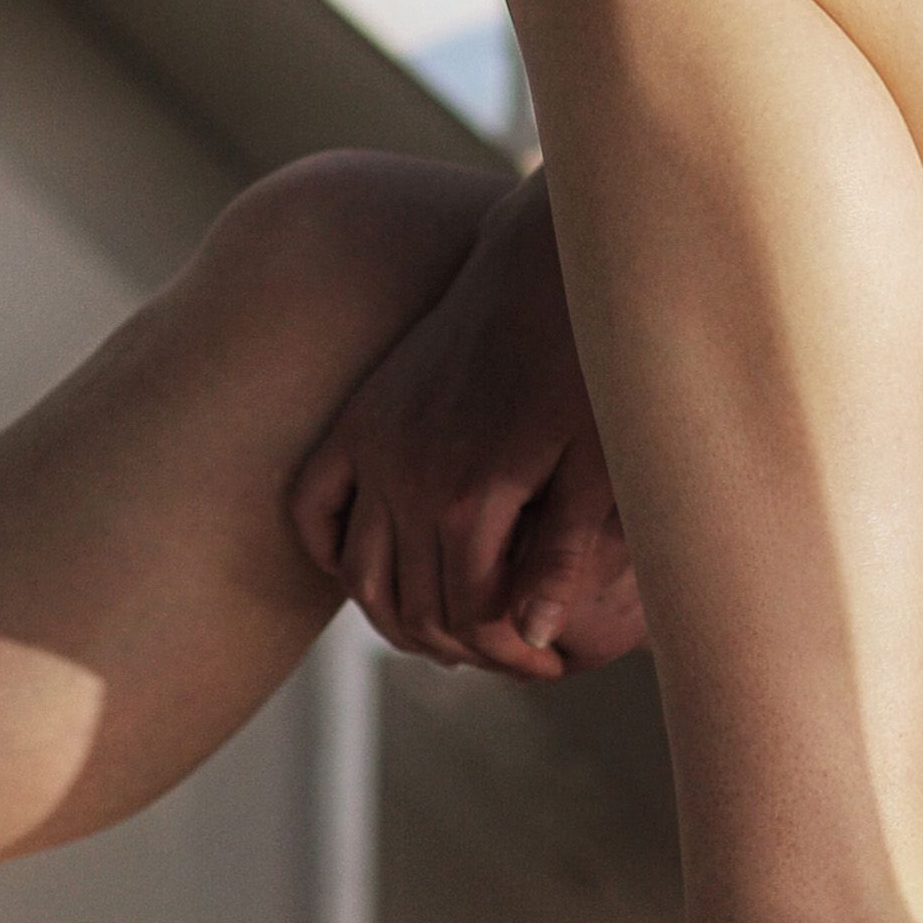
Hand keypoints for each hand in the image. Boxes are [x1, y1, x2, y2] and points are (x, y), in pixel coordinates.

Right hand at [280, 178, 644, 677]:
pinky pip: (316, 505)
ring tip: (461, 631)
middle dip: (467, 646)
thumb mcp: (606, 464)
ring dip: (402, 616)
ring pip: (361, 573)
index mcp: (469, 493)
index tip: (552, 661)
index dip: (512, 652)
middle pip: (416, 605)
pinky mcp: (362, 416)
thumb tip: (534, 638)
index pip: (471, 617)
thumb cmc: (598, 362)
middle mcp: (404, 473)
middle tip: (519, 653)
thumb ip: (567, 555)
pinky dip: (336, 551)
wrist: (551, 262)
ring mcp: (373, 442)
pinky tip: (386, 574)